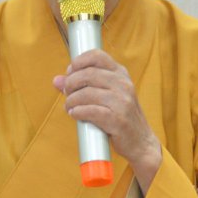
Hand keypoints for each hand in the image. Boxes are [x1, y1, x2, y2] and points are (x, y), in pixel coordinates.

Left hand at [54, 50, 163, 190]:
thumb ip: (81, 86)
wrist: (140, 141)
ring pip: (86, 93)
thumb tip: (56, 80)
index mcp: (121, 74)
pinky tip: (75, 114)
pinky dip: (78, 112)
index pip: (97, 56)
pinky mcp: (118, 119)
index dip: (78, 62)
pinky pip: (90, 111)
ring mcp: (122, 102)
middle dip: (71, 83)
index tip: (70, 72)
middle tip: (67, 93)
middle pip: (88, 74)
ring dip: (72, 100)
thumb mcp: (105, 96)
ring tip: (70, 107)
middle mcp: (123, 84)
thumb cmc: (119, 117)